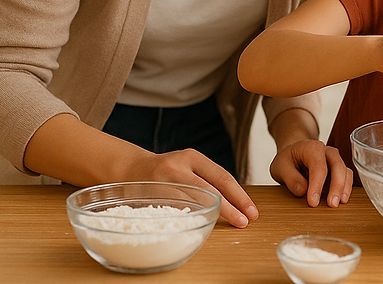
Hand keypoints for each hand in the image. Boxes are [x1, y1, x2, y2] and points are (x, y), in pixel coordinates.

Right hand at [127, 148, 258, 228]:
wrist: (131, 168)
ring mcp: (161, 182)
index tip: (251, 210)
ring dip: (212, 216)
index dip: (239, 195)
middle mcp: (177, 167)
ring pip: (192, 203)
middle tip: (245, 221)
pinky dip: (190, 219)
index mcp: (191, 157)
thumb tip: (238, 200)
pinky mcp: (149, 198)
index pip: (222, 177)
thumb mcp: (188, 164)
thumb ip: (207, 177)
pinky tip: (202, 225)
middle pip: (209, 191)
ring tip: (231, 224)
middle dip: (230, 208)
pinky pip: (174, 212)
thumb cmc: (168, 170)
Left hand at [269, 139, 352, 208]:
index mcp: (312, 147)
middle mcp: (327, 151)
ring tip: (339, 203)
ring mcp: (335, 160)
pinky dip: (346, 188)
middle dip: (336, 186)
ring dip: (344, 188)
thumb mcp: (280, 166)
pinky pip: (347, 177)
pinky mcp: (339, 169)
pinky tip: (341, 200)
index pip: (318, 167)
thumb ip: (290, 177)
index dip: (317, 185)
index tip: (313, 202)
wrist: (294, 154)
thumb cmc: (288, 160)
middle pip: (337, 166)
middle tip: (332, 204)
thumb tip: (302, 190)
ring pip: (345, 171)